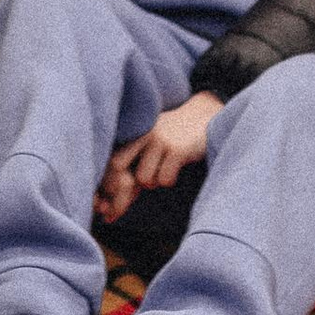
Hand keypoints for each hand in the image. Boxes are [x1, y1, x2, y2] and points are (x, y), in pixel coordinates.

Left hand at [95, 89, 220, 223]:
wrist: (205, 115)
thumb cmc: (173, 136)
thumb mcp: (150, 142)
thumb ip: (134, 162)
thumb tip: (116, 198)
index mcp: (134, 131)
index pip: (110, 160)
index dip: (109, 182)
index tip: (113, 199)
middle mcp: (143, 133)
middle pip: (117, 166)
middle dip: (124, 187)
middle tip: (136, 191)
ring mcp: (160, 140)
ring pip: (144, 178)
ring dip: (153, 182)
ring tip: (163, 172)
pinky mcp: (177, 149)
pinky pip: (165, 179)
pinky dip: (169, 180)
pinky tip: (176, 168)